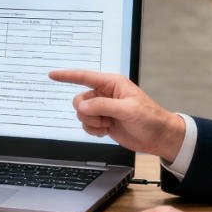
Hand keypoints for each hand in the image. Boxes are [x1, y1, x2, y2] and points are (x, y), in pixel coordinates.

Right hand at [48, 70, 185, 161]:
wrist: (159, 137)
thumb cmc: (150, 118)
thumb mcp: (128, 109)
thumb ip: (103, 106)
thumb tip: (82, 108)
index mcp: (112, 84)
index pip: (84, 77)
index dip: (67, 76)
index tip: (52, 74)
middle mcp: (105, 94)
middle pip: (80, 100)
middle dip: (88, 112)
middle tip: (103, 118)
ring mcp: (104, 109)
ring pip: (82, 114)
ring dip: (93, 123)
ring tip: (109, 124)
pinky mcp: (103, 122)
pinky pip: (87, 125)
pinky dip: (94, 130)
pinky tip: (108, 130)